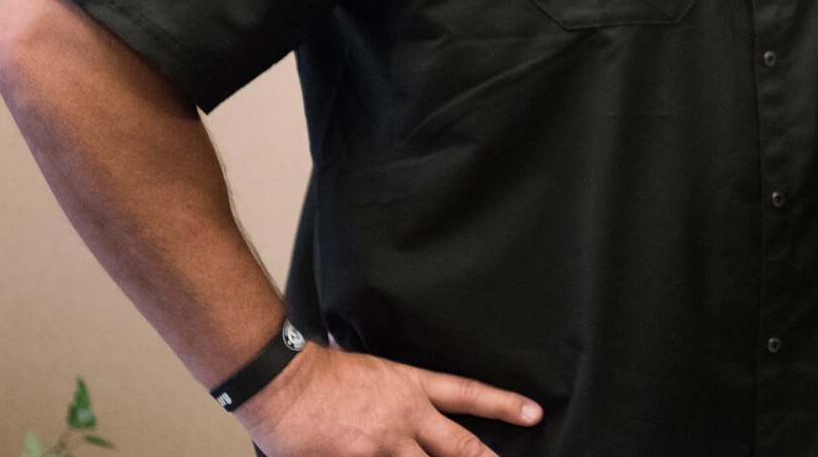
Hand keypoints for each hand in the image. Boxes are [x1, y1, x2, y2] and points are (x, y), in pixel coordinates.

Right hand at [240, 343, 541, 456]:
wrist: (284, 380)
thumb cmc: (320, 374)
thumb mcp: (374, 372)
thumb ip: (397, 393)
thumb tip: (412, 405)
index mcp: (411, 387)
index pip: (469, 394)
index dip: (504, 405)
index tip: (533, 414)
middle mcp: (406, 416)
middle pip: (459, 445)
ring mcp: (383, 444)